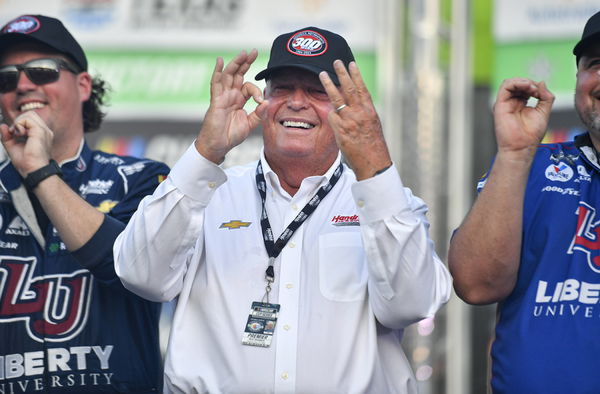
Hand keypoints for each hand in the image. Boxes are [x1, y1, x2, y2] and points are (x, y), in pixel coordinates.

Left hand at [0, 111, 53, 176]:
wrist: (34, 171)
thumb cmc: (28, 164)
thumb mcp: (13, 147)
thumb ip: (7, 136)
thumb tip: (2, 126)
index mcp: (41, 135)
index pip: (30, 119)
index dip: (19, 124)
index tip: (14, 135)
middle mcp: (44, 131)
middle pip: (30, 114)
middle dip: (18, 121)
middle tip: (15, 133)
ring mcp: (44, 131)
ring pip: (29, 114)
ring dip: (18, 122)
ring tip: (17, 134)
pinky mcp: (40, 131)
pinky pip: (27, 119)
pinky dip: (19, 125)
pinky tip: (19, 134)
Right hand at [195, 49, 268, 163]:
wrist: (218, 146)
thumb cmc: (231, 136)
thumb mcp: (250, 124)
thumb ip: (258, 114)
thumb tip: (268, 102)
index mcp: (239, 100)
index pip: (248, 87)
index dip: (257, 91)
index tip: (261, 101)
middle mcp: (230, 95)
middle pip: (238, 74)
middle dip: (245, 62)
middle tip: (253, 51)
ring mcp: (222, 96)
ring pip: (228, 76)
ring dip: (236, 64)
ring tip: (243, 53)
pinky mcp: (216, 101)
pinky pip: (215, 84)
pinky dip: (217, 72)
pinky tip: (219, 60)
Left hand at [319, 60, 391, 179]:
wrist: (373, 163)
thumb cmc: (374, 146)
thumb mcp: (373, 126)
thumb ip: (363, 114)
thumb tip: (354, 105)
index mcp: (370, 111)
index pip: (362, 89)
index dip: (356, 75)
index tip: (351, 64)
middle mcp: (360, 113)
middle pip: (349, 89)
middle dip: (342, 74)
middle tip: (336, 62)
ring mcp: (349, 121)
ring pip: (337, 99)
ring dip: (329, 85)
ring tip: (322, 74)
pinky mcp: (341, 130)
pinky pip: (332, 117)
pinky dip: (330, 114)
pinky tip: (327, 112)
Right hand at [493, 78, 554, 158]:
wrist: (522, 146)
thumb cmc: (531, 134)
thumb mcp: (544, 111)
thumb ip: (545, 97)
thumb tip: (541, 83)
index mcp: (521, 103)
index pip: (525, 87)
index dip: (535, 86)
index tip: (542, 94)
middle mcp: (512, 102)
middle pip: (518, 83)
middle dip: (530, 83)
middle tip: (538, 91)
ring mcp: (505, 103)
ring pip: (510, 82)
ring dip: (524, 81)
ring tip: (532, 89)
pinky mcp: (500, 104)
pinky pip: (505, 86)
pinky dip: (517, 82)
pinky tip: (527, 87)